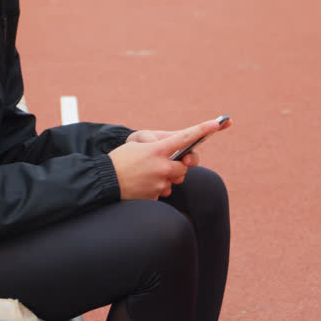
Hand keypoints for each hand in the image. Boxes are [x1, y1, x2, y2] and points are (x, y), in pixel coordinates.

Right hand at [110, 118, 229, 199]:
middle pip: (184, 167)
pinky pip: (163, 192)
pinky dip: (156, 188)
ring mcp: (159, 183)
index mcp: (158, 150)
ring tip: (147, 174)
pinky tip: (142, 185)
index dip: (203, 130)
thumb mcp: (137, 144)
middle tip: (165, 164)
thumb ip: (159, 146)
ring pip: (174, 181)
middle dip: (179, 166)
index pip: (185, 138)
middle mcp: (162, 167)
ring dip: (166, 178)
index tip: (217, 124)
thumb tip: (176, 157)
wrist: (103, 181)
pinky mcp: (155, 197)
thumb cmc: (120, 159)